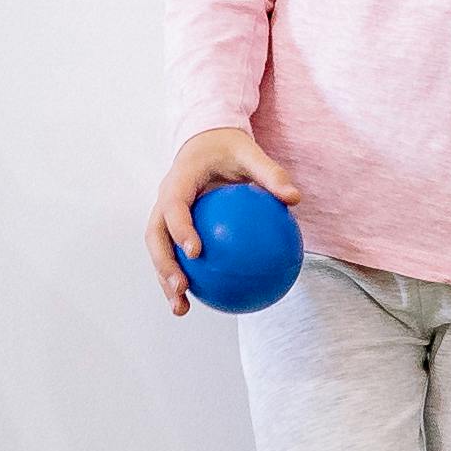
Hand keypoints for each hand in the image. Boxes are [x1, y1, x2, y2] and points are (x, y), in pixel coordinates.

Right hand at [144, 125, 297, 314]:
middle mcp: (164, 199)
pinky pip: (175, 254)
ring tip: (182, 309)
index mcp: (179, 180)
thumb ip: (270, 174)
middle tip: (181, 288)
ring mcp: (164, 215)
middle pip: (155, 236)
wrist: (206, 141)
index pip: (174, 206)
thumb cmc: (229, 148)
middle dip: (164, 265)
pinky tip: (205, 300)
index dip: (180, 229)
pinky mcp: (172, 227)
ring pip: (159, 251)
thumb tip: (295, 199)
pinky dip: (184, 277)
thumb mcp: (251, 153)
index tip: (196, 252)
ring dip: (166, 281)